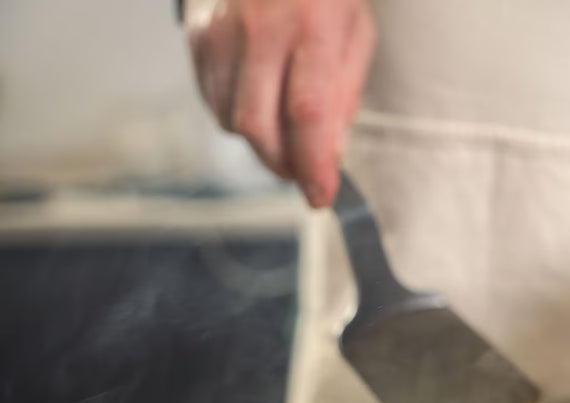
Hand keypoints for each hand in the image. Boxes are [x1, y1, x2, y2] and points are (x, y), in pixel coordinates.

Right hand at [184, 0, 375, 206]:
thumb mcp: (356, 31)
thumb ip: (345, 94)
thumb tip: (331, 154)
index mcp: (311, 25)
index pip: (306, 113)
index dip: (312, 164)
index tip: (320, 195)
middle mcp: (260, 29)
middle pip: (258, 127)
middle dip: (283, 165)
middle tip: (304, 174)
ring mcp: (222, 32)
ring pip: (229, 121)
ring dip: (260, 145)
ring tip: (286, 134)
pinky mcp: (198, 36)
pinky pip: (212, 101)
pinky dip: (236, 119)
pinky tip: (260, 107)